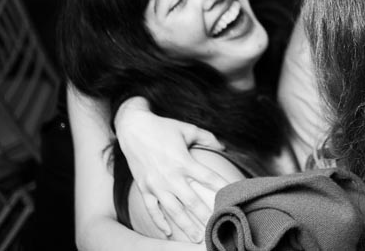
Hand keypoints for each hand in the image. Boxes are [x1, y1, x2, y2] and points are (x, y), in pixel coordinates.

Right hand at [114, 97, 228, 242]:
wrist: (133, 128)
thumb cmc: (163, 127)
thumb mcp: (187, 129)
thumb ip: (207, 137)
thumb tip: (224, 146)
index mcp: (183, 161)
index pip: (208, 177)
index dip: (222, 187)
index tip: (232, 198)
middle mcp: (170, 175)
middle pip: (191, 201)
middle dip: (204, 216)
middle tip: (215, 228)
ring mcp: (156, 184)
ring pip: (173, 210)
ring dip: (185, 225)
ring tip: (197, 237)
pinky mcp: (144, 187)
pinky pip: (152, 209)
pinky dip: (159, 222)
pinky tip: (167, 233)